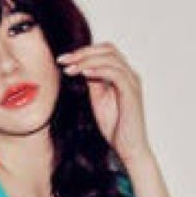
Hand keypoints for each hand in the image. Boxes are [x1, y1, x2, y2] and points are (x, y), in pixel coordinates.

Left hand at [56, 42, 152, 163]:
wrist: (128, 147)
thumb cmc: (115, 126)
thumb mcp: (99, 99)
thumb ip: (94, 82)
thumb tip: (82, 68)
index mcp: (123, 75)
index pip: (105, 52)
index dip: (83, 52)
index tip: (63, 60)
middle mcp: (130, 74)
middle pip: (108, 49)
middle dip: (82, 52)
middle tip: (62, 60)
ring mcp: (132, 82)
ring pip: (111, 58)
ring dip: (87, 60)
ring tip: (69, 68)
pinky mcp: (131, 92)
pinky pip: (115, 73)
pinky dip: (98, 69)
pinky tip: (83, 72)